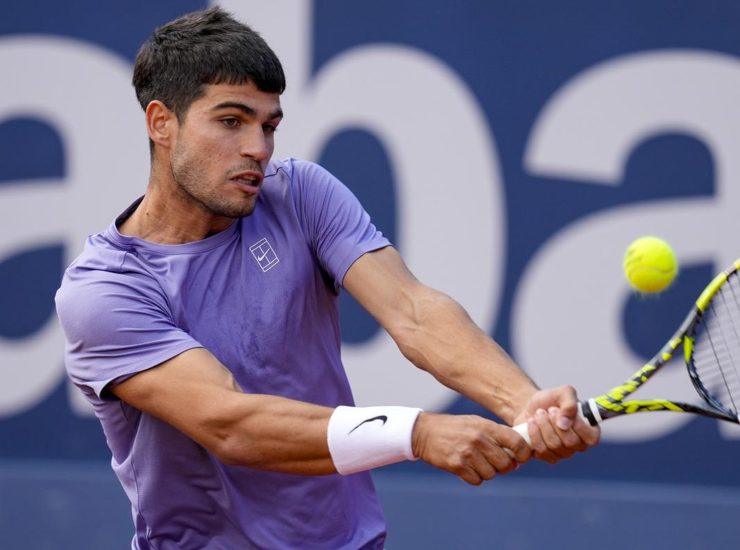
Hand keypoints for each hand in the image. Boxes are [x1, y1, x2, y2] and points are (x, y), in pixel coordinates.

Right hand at [411, 412, 530, 484]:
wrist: (425, 432)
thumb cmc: (455, 428)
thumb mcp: (476, 423)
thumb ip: (496, 436)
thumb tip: (517, 457)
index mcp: (486, 426)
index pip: (517, 442)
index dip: (524, 453)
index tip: (521, 458)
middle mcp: (479, 440)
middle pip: (506, 463)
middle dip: (505, 467)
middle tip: (497, 463)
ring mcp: (467, 453)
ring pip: (491, 474)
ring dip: (487, 472)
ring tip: (478, 463)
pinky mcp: (456, 465)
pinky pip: (476, 480)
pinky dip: (474, 477)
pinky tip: (467, 468)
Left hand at [512, 385, 599, 462]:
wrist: (530, 407)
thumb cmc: (551, 400)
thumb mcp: (563, 392)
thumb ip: (570, 403)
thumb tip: (565, 423)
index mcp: (589, 431)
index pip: (591, 438)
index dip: (577, 426)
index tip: (562, 410)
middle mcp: (578, 445)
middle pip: (570, 442)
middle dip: (555, 422)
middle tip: (548, 410)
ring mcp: (563, 453)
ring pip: (554, 445)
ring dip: (543, 425)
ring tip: (538, 414)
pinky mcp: (547, 456)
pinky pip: (541, 450)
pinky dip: (534, 433)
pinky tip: (531, 423)